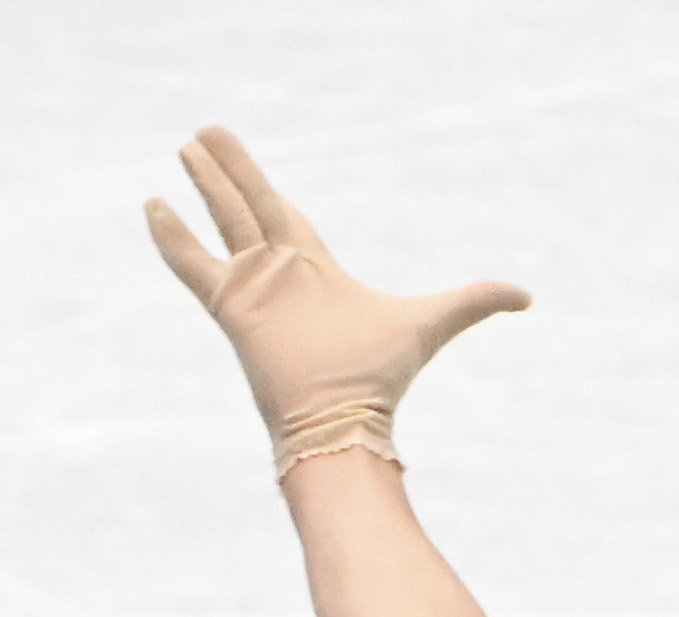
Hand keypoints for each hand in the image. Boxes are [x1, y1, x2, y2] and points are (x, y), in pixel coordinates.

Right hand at [145, 126, 527, 448]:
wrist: (344, 418)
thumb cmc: (382, 378)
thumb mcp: (435, 320)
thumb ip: (476, 301)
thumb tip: (527, 296)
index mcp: (315, 270)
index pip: (283, 215)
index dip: (264, 187)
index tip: (243, 163)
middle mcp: (279, 274)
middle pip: (247, 206)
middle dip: (227, 171)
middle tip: (203, 136)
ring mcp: (252, 289)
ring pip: (221, 221)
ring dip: (203, 186)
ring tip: (183, 151)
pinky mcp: (232, 307)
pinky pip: (193, 265)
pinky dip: (172, 238)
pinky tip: (151, 206)